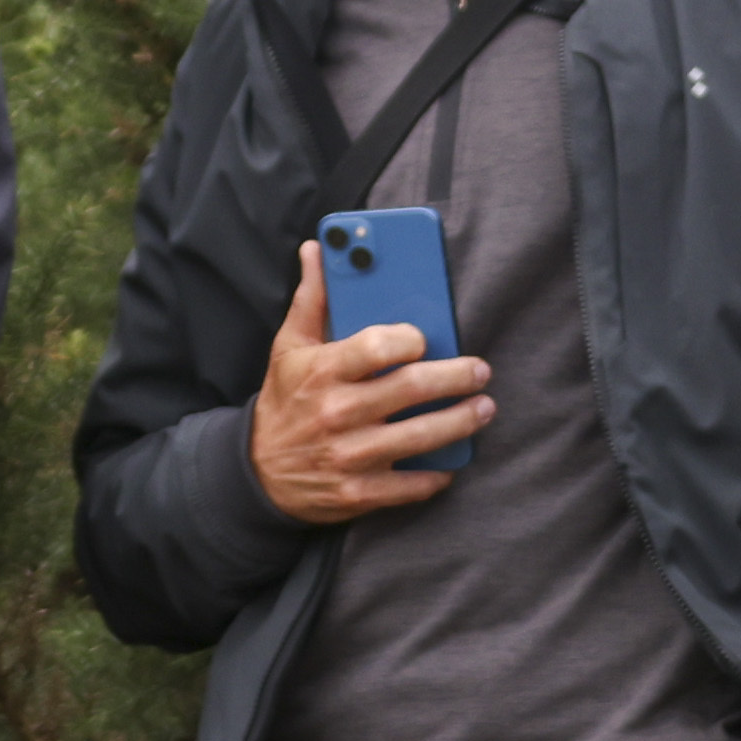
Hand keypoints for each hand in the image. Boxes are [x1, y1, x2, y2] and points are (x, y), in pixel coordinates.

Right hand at [245, 243, 487, 526]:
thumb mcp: (288, 348)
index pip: (376, 347)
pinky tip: (453, 461)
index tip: (425, 338)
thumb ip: (312, 298)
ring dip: (461, 422)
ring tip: (483, 408)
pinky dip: (437, 475)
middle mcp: (337, 413)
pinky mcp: (359, 493)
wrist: (257, 474)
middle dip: (456, 377)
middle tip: (480, 371)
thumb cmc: (284, 402)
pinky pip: (411, 486)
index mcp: (322, 372)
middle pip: (412, 389)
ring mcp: (349, 456)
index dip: (410, 339)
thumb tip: (319, 247)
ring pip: (421, 437)